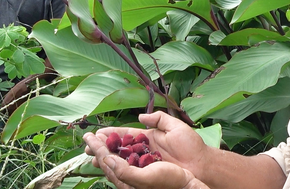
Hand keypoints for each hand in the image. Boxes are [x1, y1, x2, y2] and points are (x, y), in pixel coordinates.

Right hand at [86, 111, 209, 178]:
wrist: (201, 164)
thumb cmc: (191, 145)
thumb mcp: (176, 126)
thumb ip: (159, 119)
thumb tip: (141, 117)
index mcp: (149, 137)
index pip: (125, 134)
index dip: (110, 134)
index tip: (96, 133)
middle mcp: (144, 149)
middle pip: (119, 148)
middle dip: (102, 147)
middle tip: (87, 147)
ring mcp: (145, 162)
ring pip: (120, 160)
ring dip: (106, 158)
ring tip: (92, 158)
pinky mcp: (148, 172)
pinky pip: (129, 170)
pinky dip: (117, 169)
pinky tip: (106, 168)